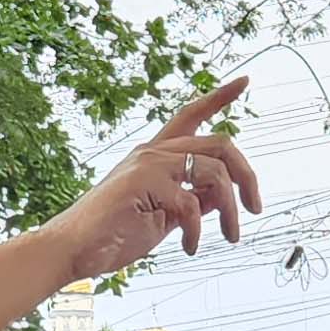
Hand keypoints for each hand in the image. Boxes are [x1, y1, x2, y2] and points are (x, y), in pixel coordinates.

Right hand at [50, 82, 259, 280]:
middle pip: (221, 143)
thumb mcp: (163, 216)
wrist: (74, 250)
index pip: (192, 114)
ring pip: (215, 172)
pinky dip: (197, 231)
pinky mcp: (143, 184)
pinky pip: (192, 205)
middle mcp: (153, 151)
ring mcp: (148, 164)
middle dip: (248, 175)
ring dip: (232, 210)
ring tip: (231, 236)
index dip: (219, 97)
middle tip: (255, 207)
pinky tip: (188, 247)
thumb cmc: (113, 234)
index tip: (244, 81)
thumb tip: (222, 196)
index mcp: (156, 154)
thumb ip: (192, 200)